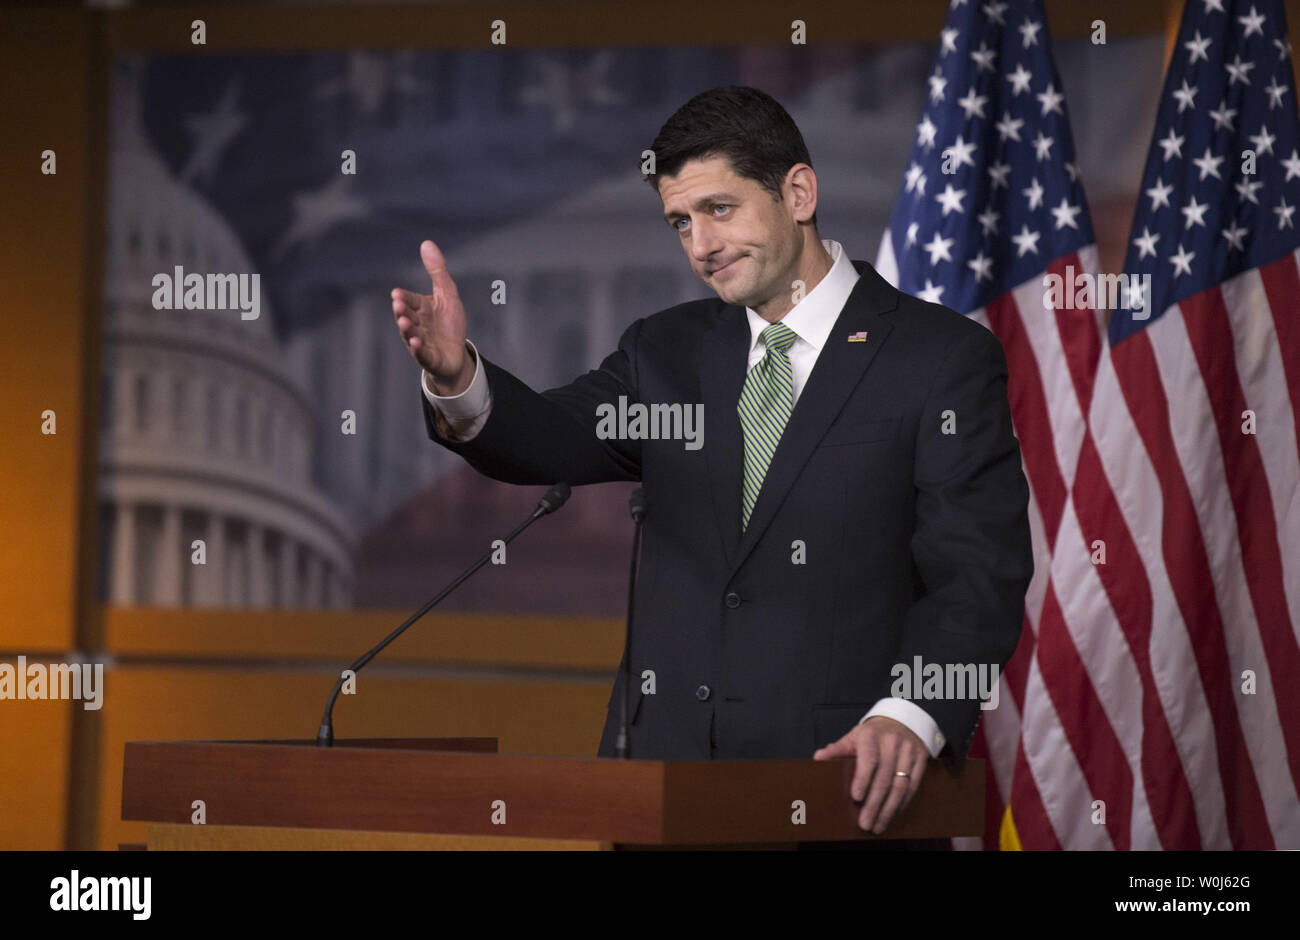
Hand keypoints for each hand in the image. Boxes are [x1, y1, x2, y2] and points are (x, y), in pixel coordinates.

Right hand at [392, 240, 471, 393]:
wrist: (456, 353)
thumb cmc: (449, 323)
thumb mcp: (448, 294)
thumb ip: (437, 271)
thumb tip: (426, 242)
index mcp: (420, 308)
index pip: (409, 300)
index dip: (404, 298)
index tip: (397, 294)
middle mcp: (417, 325)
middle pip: (407, 316)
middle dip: (402, 311)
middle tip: (398, 304)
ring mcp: (421, 342)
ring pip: (411, 335)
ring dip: (407, 329)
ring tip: (405, 323)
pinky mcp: (429, 358)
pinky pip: (422, 354)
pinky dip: (418, 348)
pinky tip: (416, 342)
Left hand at [813, 715, 927, 833]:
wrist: (900, 723)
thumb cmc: (872, 735)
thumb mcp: (853, 738)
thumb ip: (837, 750)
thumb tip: (818, 758)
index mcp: (871, 735)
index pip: (869, 759)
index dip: (863, 779)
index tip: (856, 797)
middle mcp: (892, 742)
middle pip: (884, 777)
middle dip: (874, 803)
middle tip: (865, 823)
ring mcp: (909, 751)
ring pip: (900, 785)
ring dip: (888, 809)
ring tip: (878, 825)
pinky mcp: (921, 760)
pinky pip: (913, 786)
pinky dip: (902, 803)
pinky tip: (892, 814)